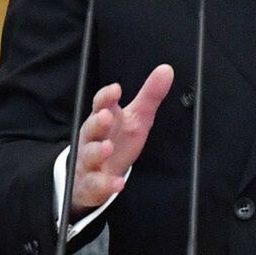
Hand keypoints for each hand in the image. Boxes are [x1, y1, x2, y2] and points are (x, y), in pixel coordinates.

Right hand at [69, 64, 174, 214]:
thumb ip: (150, 96)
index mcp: (103, 119)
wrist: (92, 175)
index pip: (100, 104)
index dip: (106, 97)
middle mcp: (92, 138)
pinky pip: (95, 185)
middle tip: (107, 116)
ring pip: (88, 155)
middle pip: (90, 128)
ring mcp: (89, 161)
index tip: (116, 90)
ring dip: (97, 151)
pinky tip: (117, 183)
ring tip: (107, 148)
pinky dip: (105, 184)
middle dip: (98, 122)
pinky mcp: (91, 184)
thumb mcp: (136, 118)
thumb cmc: (116, 141)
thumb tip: (167, 70)